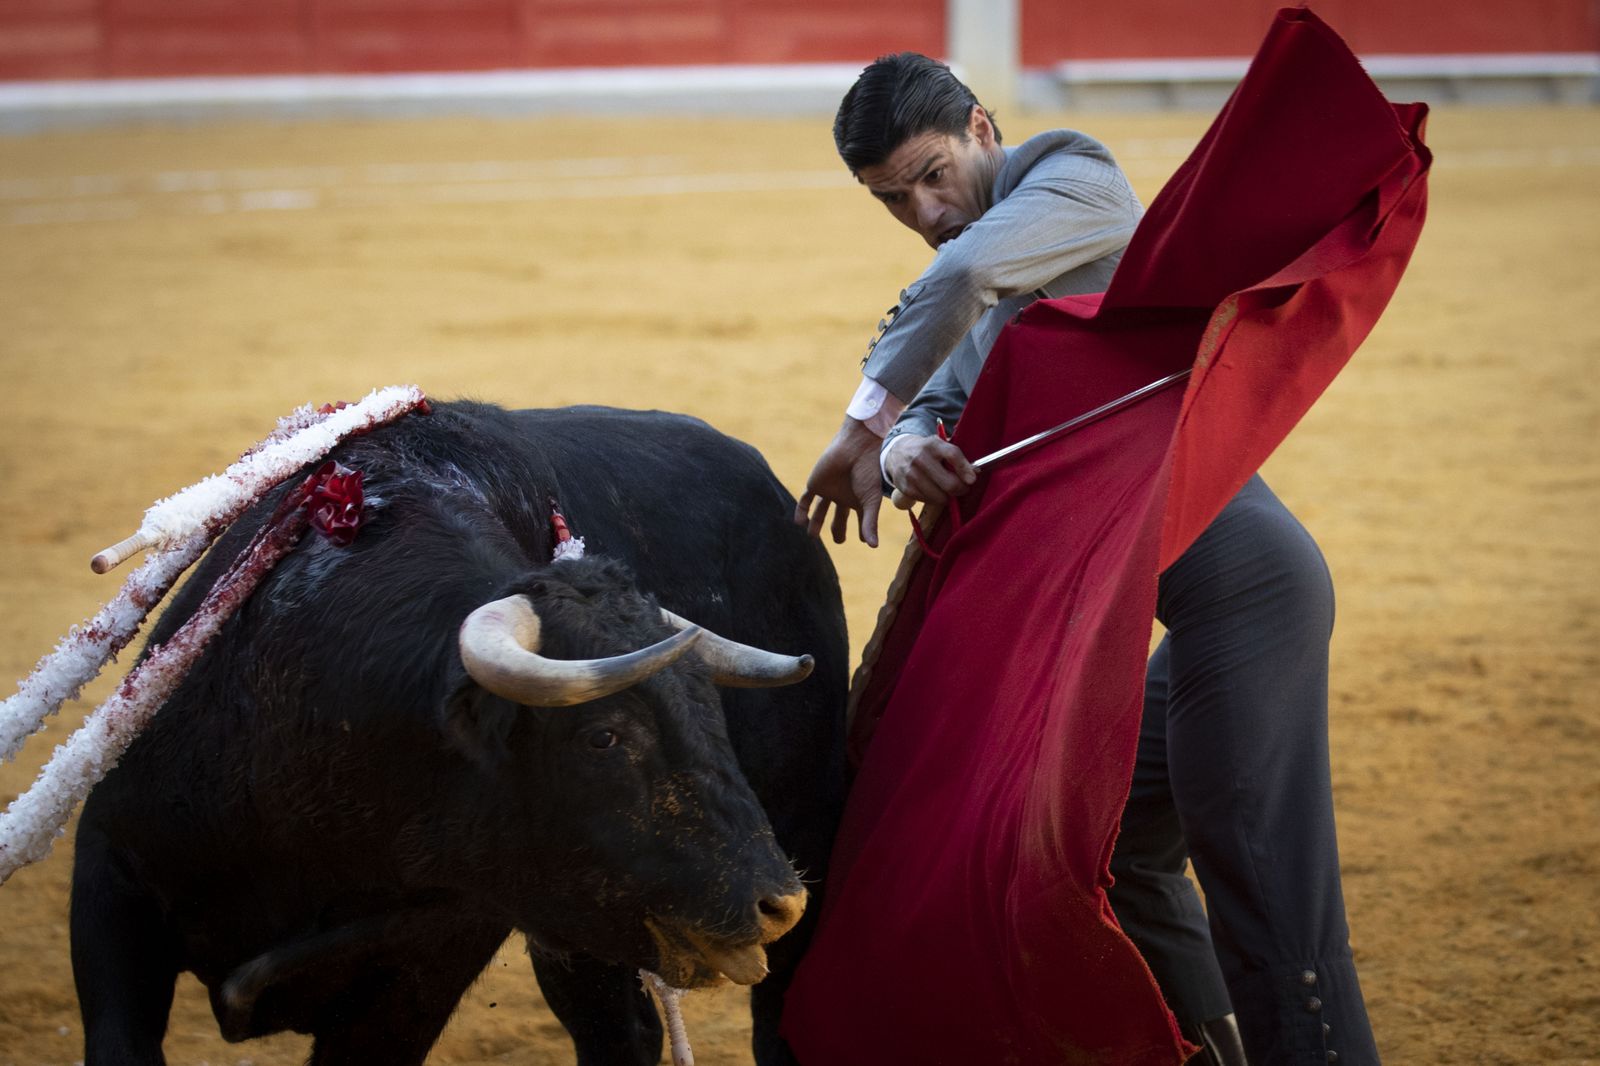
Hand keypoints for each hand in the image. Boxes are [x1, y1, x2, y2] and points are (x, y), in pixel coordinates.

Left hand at [795, 417, 884, 546]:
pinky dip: (802, 511)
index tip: (864, 540)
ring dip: (816, 523)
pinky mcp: (815, 484)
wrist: (855, 447)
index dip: (863, 530)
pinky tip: (800, 522)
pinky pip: (805, 500)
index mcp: (859, 500)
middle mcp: (844, 496)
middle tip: (839, 541)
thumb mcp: (870, 500)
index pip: (862, 519)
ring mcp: (829, 490)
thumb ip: (870, 523)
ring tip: (812, 536)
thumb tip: (873, 547)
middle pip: (840, 516)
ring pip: (821, 510)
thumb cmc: (868, 472)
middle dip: (838, 529)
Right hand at [883, 434, 975, 506]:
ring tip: (947, 489)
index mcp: (932, 444)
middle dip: (961, 489)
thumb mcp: (939, 445)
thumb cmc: (926, 450)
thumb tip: (974, 473)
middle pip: (949, 483)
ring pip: (940, 497)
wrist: (897, 453)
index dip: (965, 469)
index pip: (953, 455)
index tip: (972, 479)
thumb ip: (955, 456)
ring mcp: (912, 475)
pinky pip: (929, 501)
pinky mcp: (906, 488)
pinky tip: (934, 491)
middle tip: (963, 487)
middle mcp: (921, 458)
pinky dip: (935, 499)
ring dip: (948, 496)